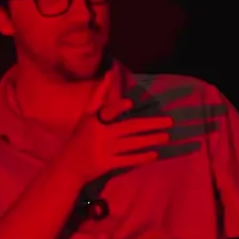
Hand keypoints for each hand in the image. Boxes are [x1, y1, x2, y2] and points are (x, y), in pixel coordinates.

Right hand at [54, 73, 174, 183]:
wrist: (68, 166)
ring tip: (166, 137)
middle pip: (130, 128)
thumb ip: (99, 95)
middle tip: (170, 122)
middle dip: (151, 124)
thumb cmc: (80, 137)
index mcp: (94, 120)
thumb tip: (109, 73)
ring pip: (133, 144)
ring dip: (151, 140)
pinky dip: (142, 158)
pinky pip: (128, 160)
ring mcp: (105, 150)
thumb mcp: (87, 115)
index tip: (129, 103)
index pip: (107, 112)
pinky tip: (154, 155)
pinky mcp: (107, 165)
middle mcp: (100, 134)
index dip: (117, 108)